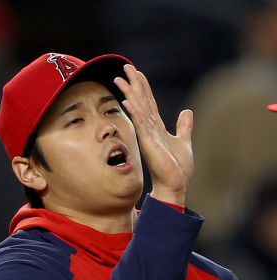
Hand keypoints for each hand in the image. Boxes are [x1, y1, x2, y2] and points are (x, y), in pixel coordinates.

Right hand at [114, 63, 193, 206]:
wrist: (175, 184)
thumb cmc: (177, 167)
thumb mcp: (184, 140)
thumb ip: (184, 126)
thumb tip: (187, 111)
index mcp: (157, 126)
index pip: (149, 102)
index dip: (143, 86)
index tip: (136, 73)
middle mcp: (150, 128)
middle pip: (140, 100)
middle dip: (133, 83)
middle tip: (125, 67)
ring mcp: (148, 134)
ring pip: (138, 108)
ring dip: (130, 92)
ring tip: (121, 78)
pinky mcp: (149, 142)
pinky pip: (141, 123)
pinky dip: (135, 111)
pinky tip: (128, 100)